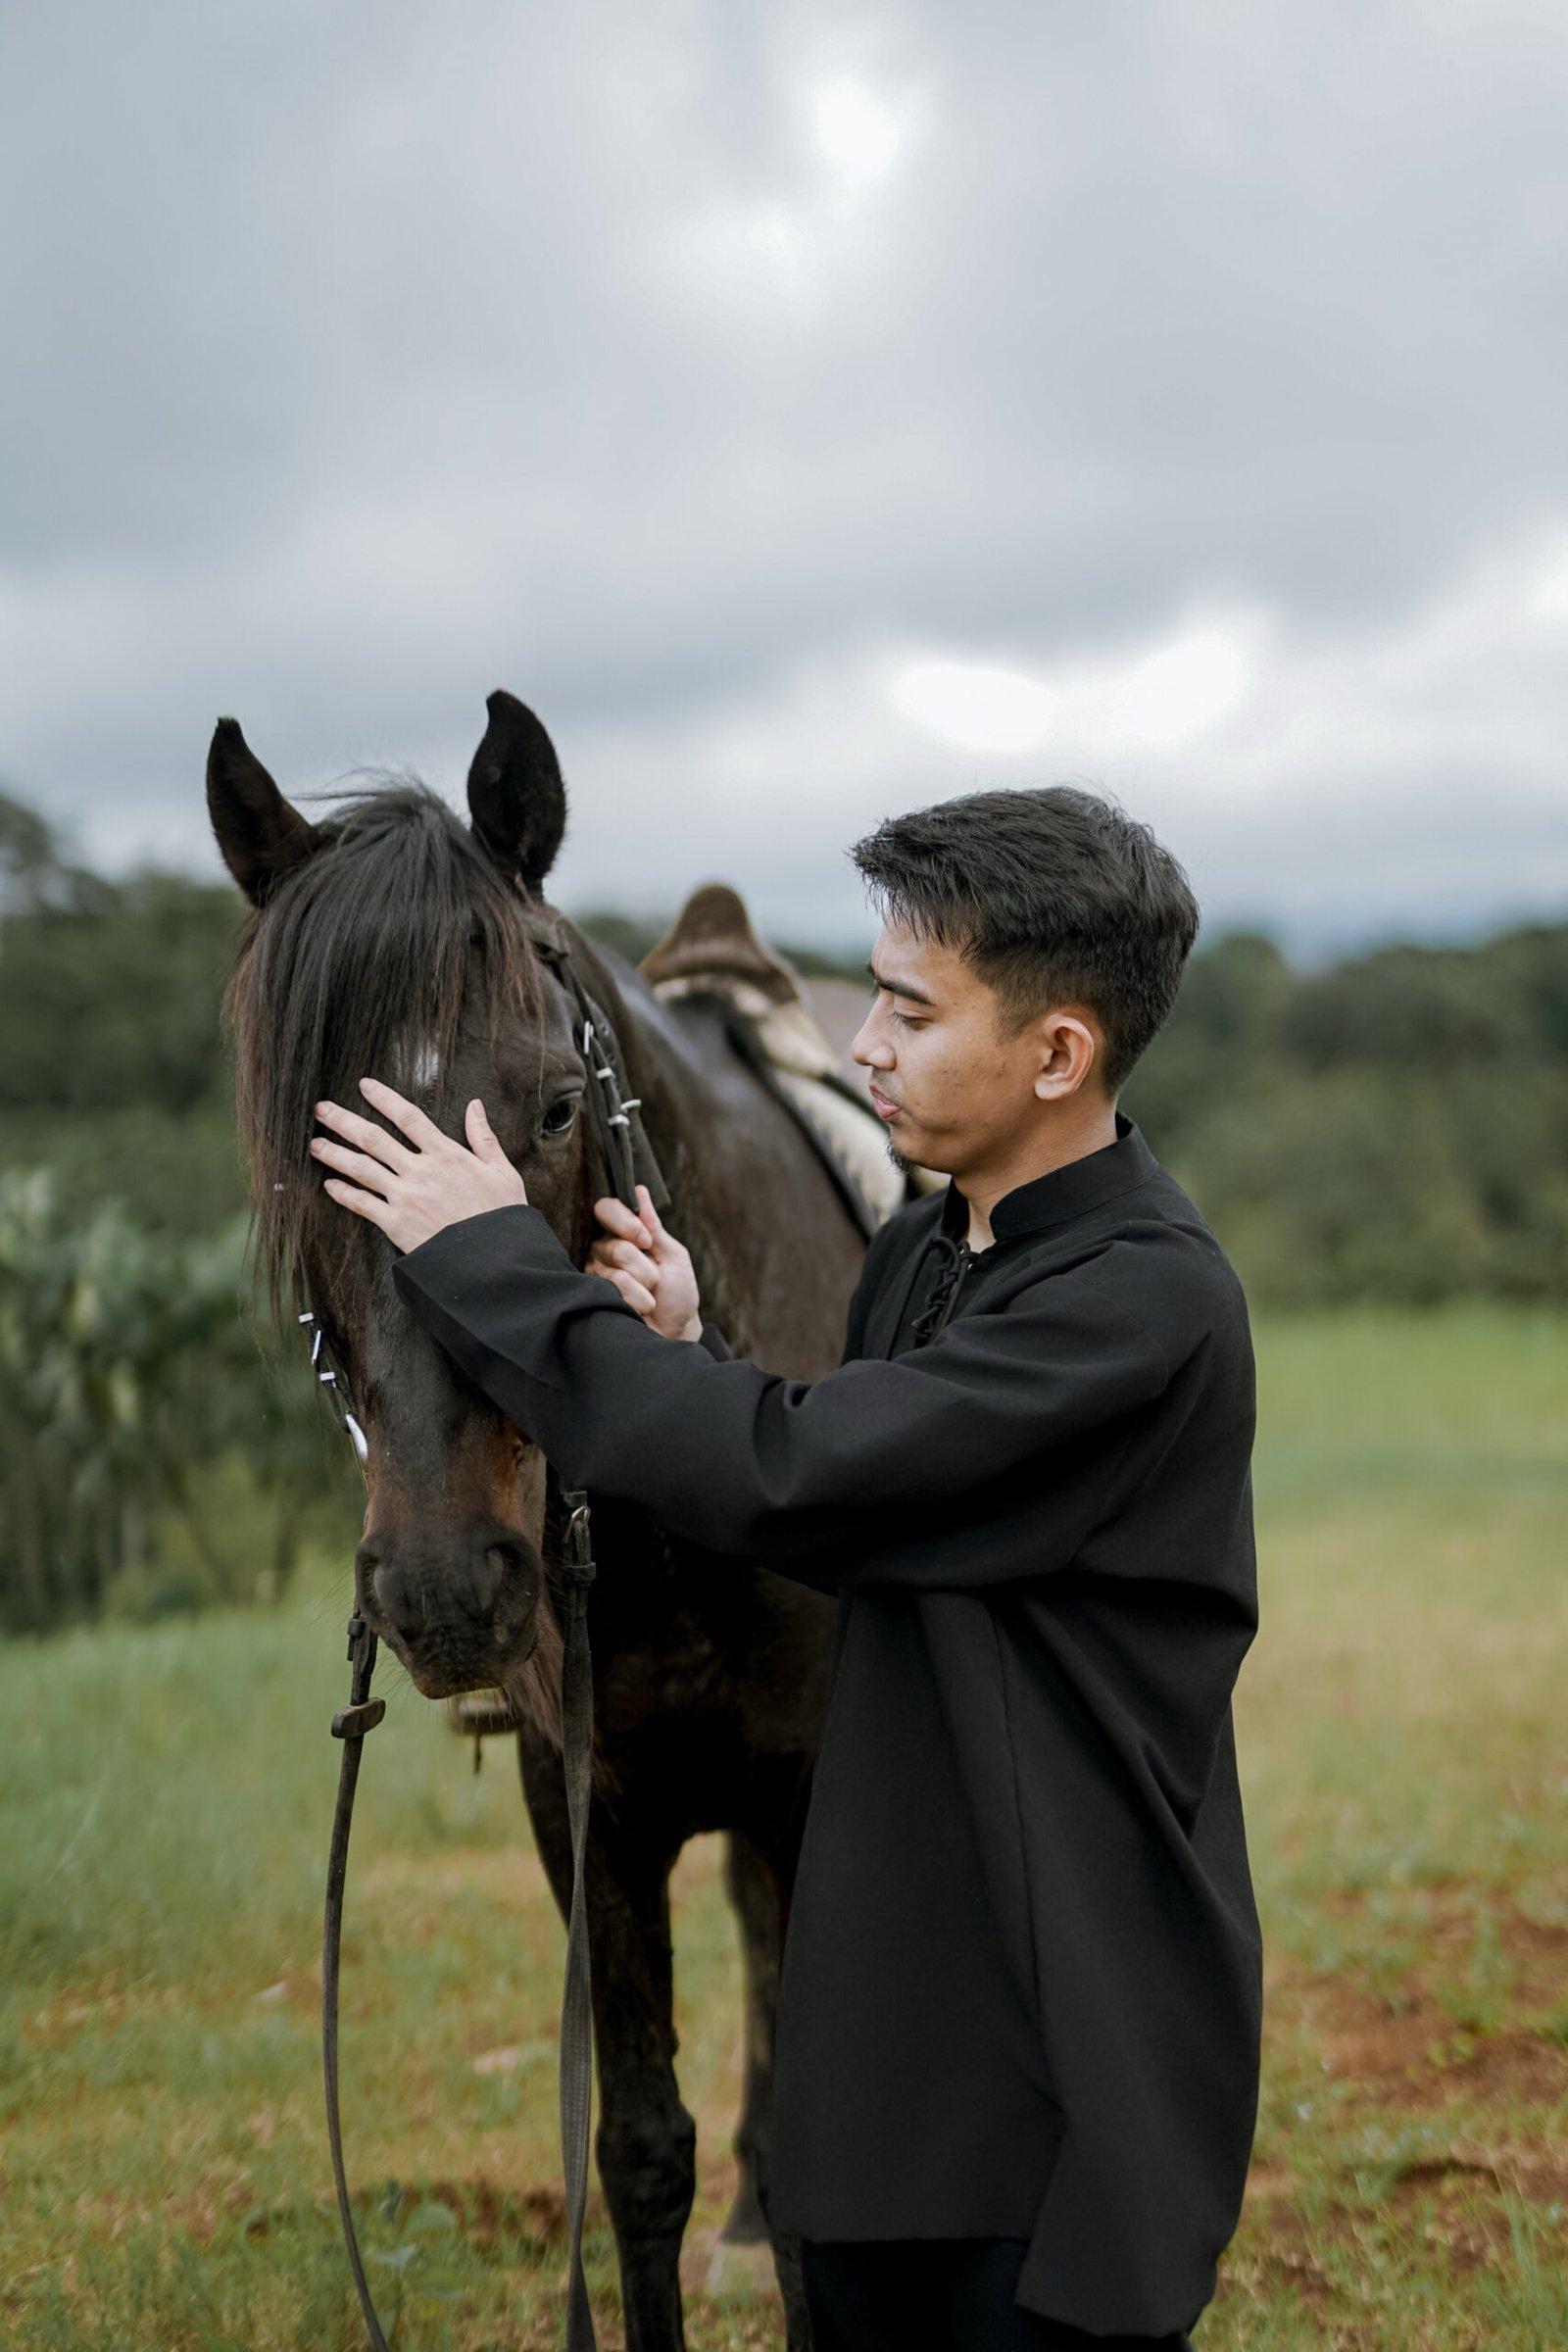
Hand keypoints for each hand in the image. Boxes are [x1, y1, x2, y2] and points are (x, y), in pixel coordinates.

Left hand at [310, 1078, 526, 1251]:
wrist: (492, 1258)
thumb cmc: (501, 1216)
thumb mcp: (502, 1172)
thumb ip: (484, 1138)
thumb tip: (475, 1106)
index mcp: (447, 1155)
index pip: (408, 1117)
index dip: (384, 1098)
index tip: (365, 1085)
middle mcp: (420, 1171)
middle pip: (374, 1138)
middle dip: (344, 1121)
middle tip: (321, 1109)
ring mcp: (405, 1197)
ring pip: (361, 1168)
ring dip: (334, 1154)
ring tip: (314, 1144)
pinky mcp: (396, 1224)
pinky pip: (363, 1204)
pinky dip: (343, 1193)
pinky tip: (329, 1184)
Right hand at [586, 1184, 701, 1341]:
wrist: (675, 1331)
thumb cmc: (677, 1293)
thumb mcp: (672, 1255)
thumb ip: (653, 1226)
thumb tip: (639, 1190)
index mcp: (623, 1234)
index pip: (606, 1209)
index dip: (624, 1221)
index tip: (646, 1240)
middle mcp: (603, 1250)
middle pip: (614, 1244)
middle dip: (644, 1265)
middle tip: (656, 1278)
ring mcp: (595, 1274)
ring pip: (615, 1270)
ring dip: (644, 1285)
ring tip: (651, 1297)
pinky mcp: (593, 1296)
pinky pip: (612, 1289)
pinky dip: (637, 1299)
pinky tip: (642, 1307)